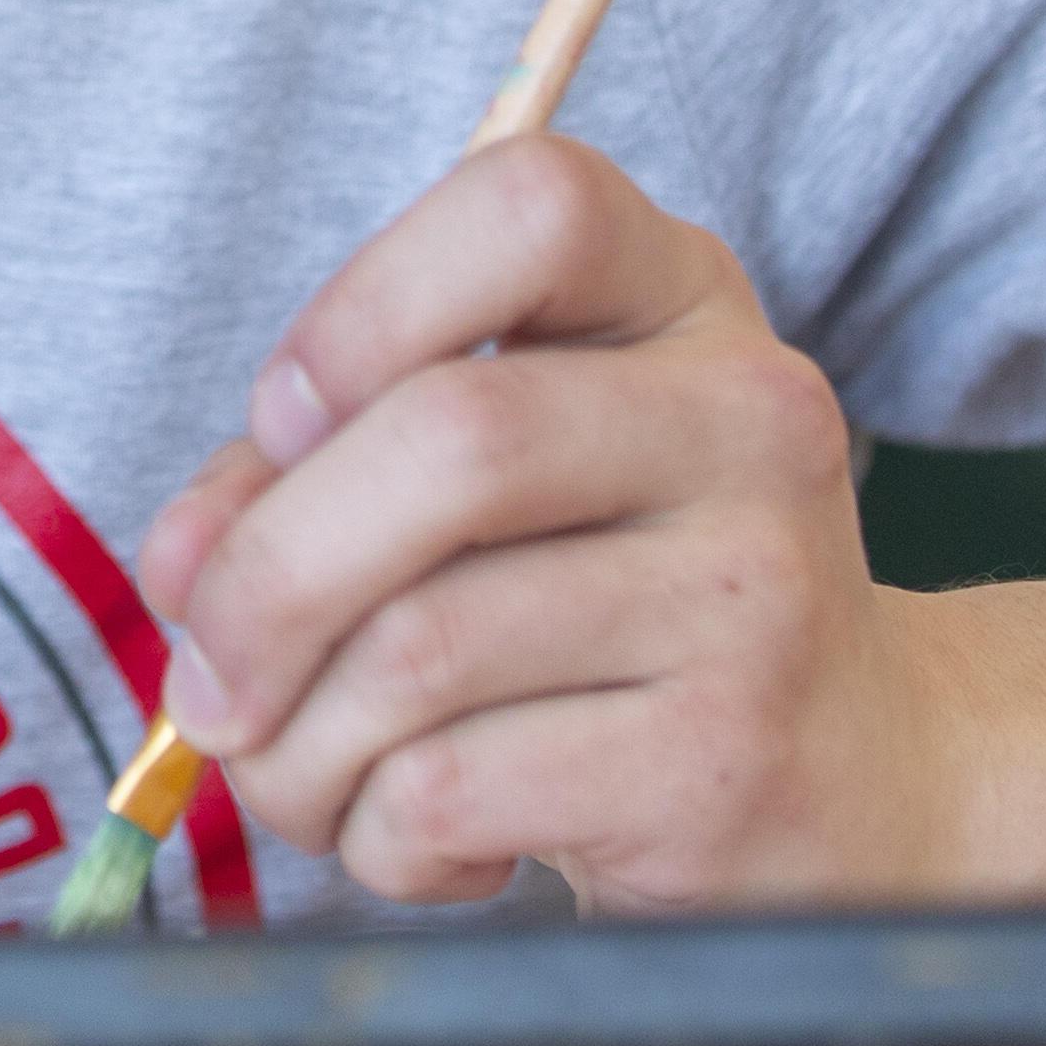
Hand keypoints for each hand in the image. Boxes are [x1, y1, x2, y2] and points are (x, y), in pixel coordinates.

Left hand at [134, 131, 937, 911]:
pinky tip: (424, 839)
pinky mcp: (722, 765)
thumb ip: (320, 477)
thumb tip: (185, 560)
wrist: (859, 782)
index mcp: (680, 297)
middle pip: (447, 441)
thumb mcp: (505, 485)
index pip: (528, 206)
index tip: (283, 419)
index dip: (362, 303)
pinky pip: (450, 789)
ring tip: (306, 777)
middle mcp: (746, 423)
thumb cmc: (621, 604)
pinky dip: (376, 836)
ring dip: (296, 744)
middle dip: (264, 577)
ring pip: (418, 646)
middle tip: (207, 677)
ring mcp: (753, 595)